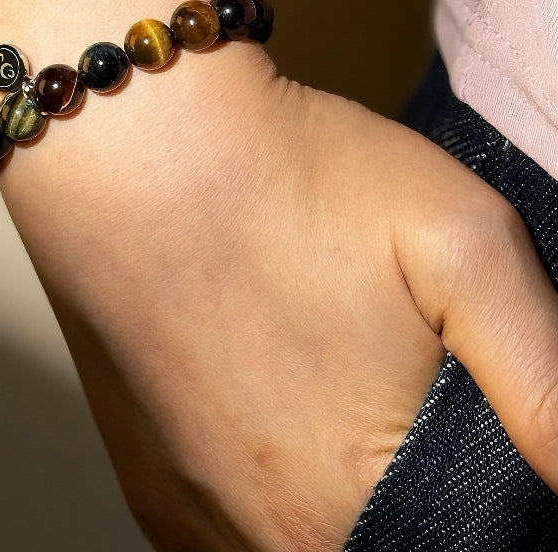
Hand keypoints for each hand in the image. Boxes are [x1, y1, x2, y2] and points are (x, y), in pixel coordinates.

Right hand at [0, 41, 557, 550]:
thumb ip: (549, 383)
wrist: (133, 138)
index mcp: (353, 503)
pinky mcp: (151, 485)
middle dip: (406, 477)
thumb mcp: (463, 242)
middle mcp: (265, 539)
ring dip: (340, 484)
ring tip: (330, 378)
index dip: (477, 487)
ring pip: (304, 539)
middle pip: (379, 538)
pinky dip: (274, 488)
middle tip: (386, 369)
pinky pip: (233, 528)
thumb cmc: (288, 175)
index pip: (462, 540)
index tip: (442, 401)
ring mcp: (195, 517)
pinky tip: (278, 405)